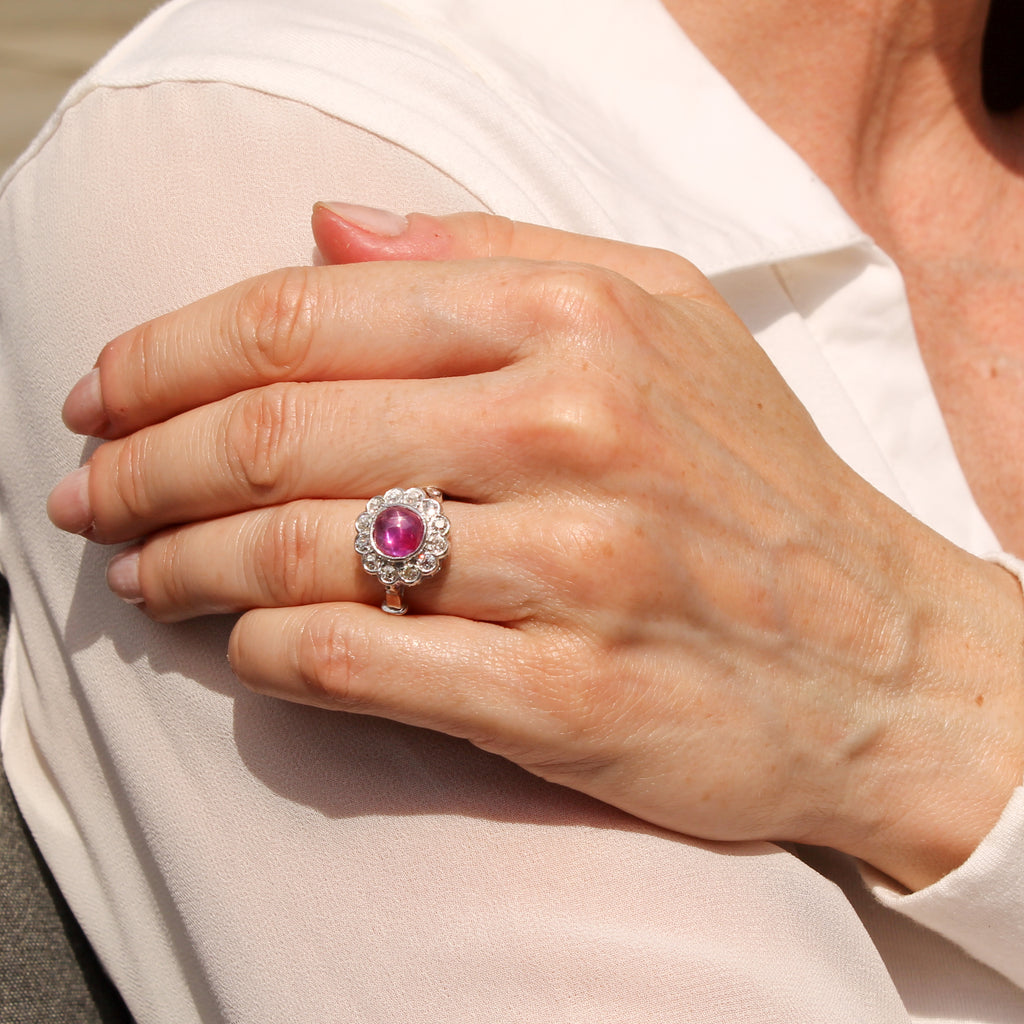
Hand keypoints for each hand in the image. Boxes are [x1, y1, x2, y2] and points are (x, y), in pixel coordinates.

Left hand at [48, 206, 1023, 889]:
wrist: (882, 653)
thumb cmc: (759, 483)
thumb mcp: (662, 315)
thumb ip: (492, 248)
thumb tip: (324, 222)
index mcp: (576, 319)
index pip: (304, 314)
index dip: (168, 352)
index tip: (105, 393)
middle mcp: (573, 429)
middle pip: (277, 431)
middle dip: (145, 464)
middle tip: (88, 492)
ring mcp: (573, 570)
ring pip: (300, 554)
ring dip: (185, 564)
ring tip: (139, 572)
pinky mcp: (570, 697)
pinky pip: (361, 665)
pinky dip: (267, 656)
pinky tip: (241, 647)